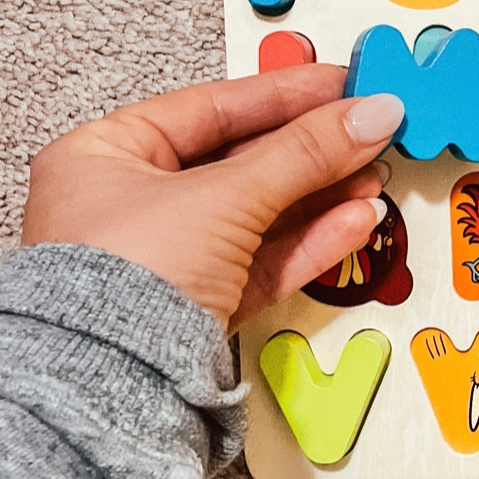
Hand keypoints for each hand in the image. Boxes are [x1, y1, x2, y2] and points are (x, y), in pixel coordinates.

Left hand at [20, 66, 404, 331]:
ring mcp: (164, 261)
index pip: (212, 108)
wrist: (106, 393)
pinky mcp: (194, 310)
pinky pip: (260, 263)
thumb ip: (305, 152)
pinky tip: (355, 222)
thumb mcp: (226, 196)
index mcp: (106, 156)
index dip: (284, 94)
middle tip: (369, 131)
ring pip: (259, 215)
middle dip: (313, 150)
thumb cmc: (127, 278)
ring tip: (372, 177)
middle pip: (241, 162)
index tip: (343, 85)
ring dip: (321, 195)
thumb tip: (371, 114)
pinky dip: (309, 242)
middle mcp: (129, 205)